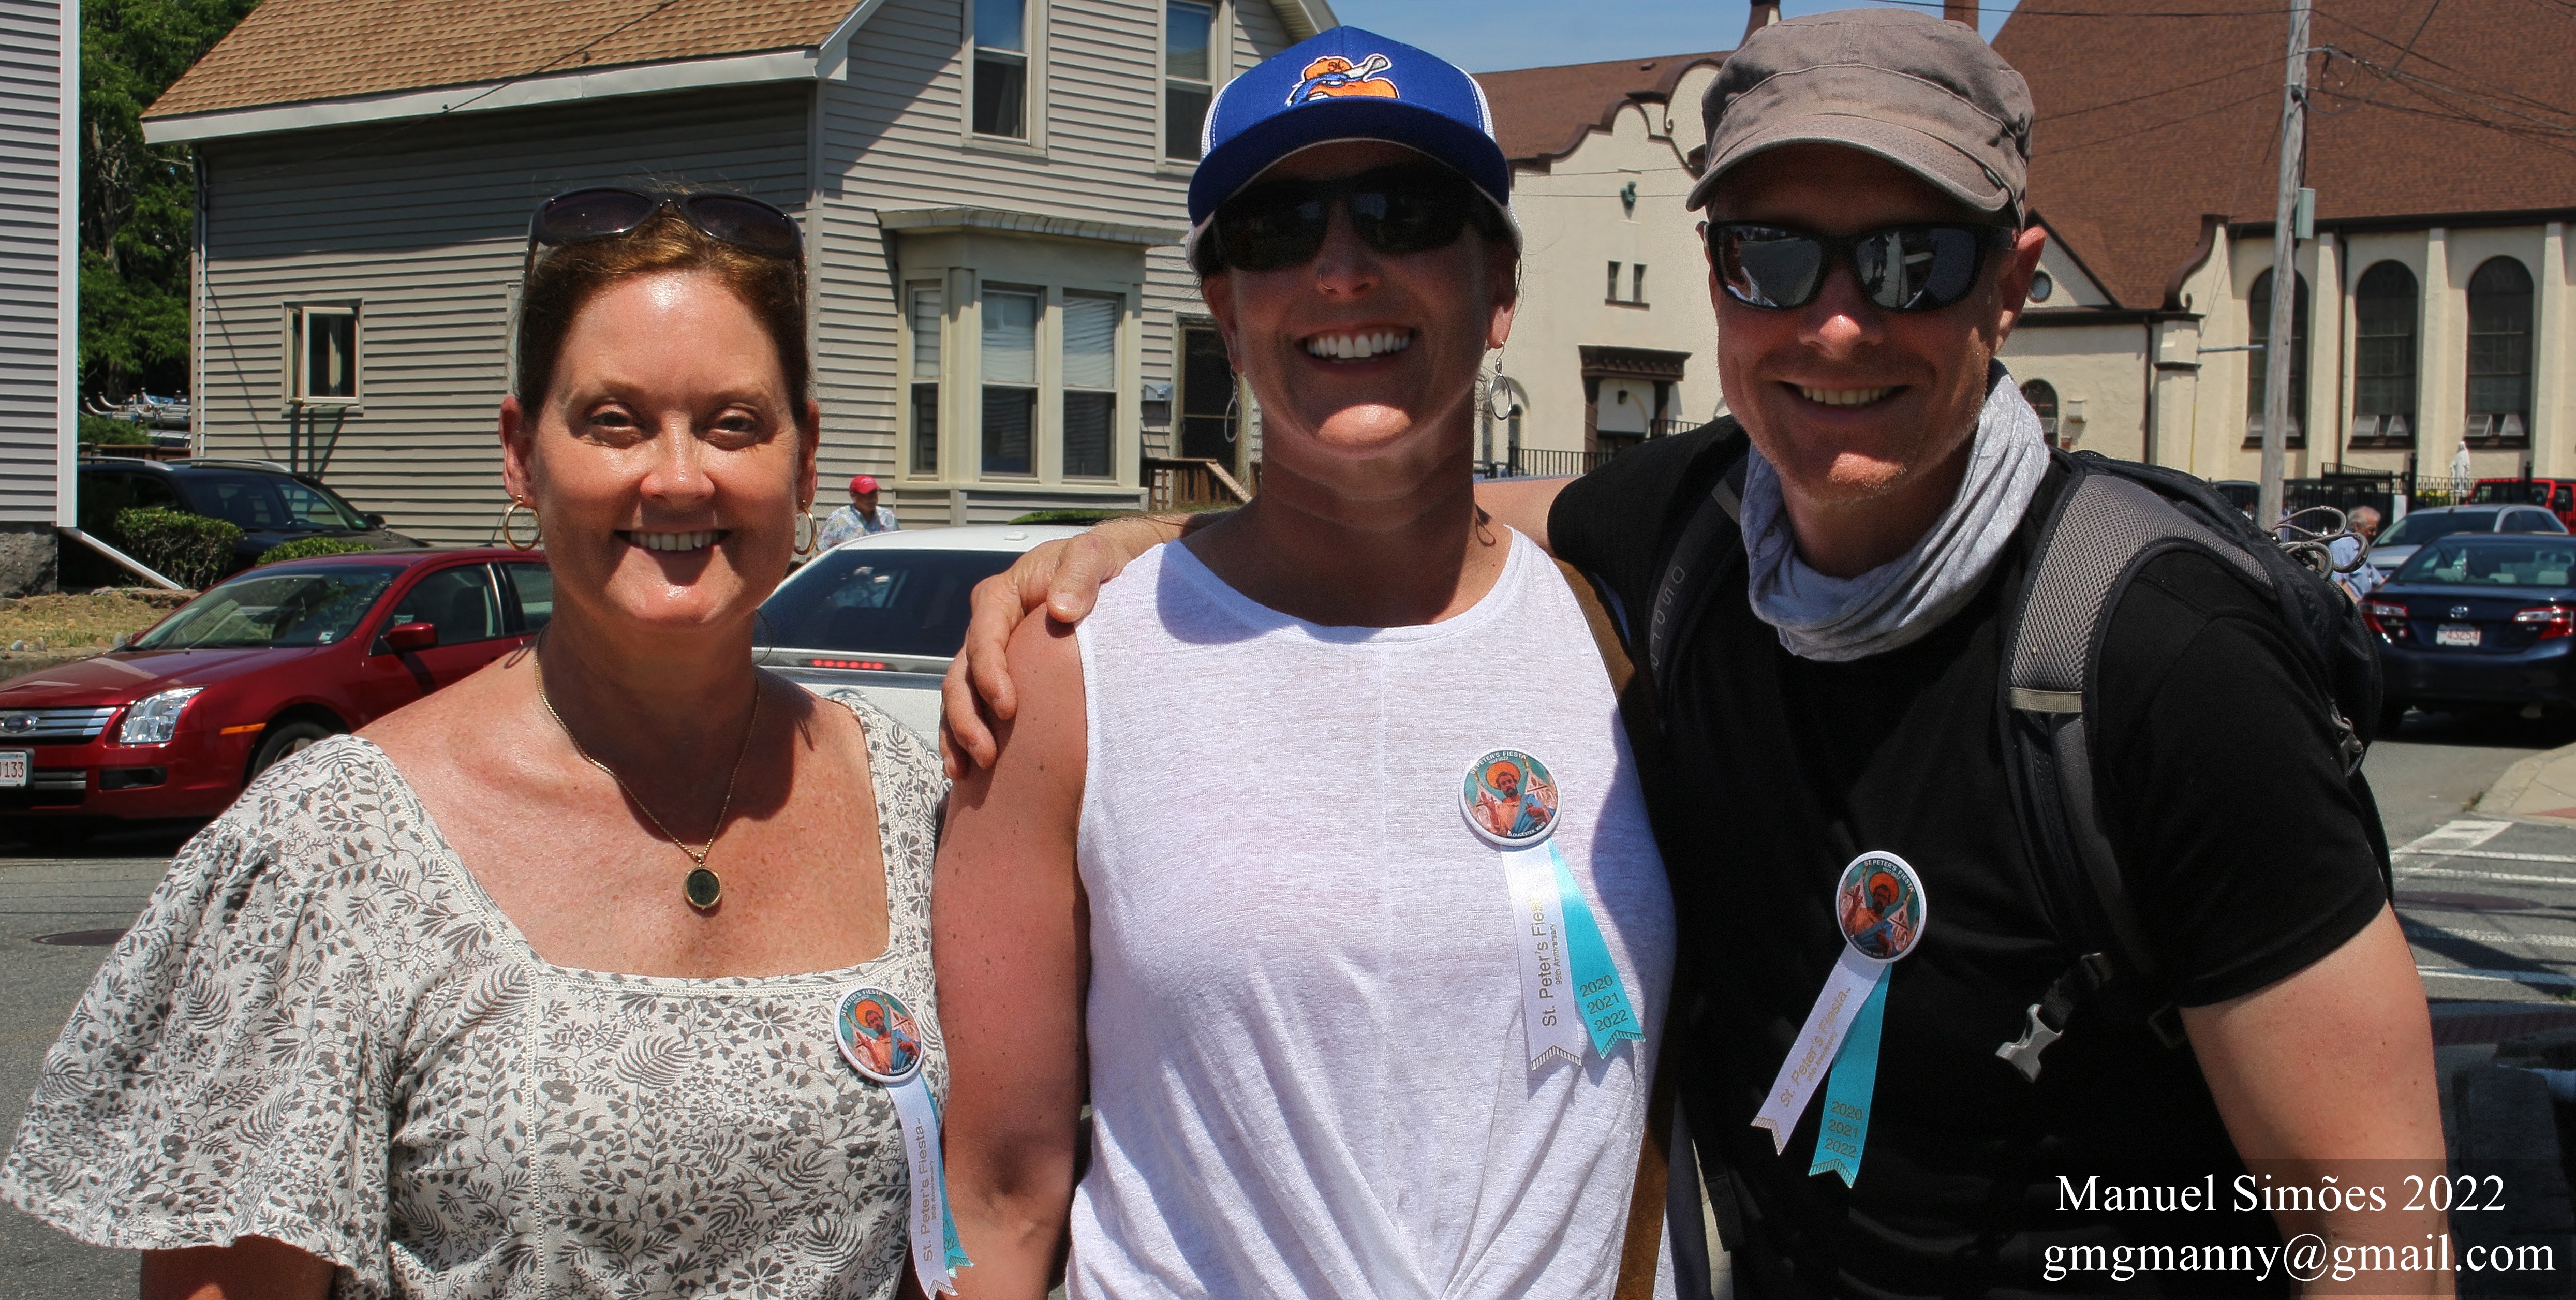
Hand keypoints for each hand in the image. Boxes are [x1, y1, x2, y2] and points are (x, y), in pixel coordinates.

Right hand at [941, 515, 1190, 776]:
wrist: (1108, 570)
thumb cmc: (1098, 562)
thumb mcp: (1093, 555)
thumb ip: (1079, 576)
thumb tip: (1062, 611)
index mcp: (1001, 597)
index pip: (984, 637)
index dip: (990, 674)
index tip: (1008, 708)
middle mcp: (987, 626)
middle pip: (961, 674)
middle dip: (968, 716)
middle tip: (987, 754)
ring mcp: (990, 653)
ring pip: (960, 695)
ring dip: (959, 734)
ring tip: (967, 771)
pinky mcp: (1001, 675)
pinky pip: (974, 706)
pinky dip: (966, 736)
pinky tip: (968, 769)